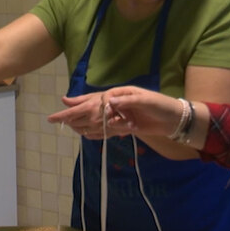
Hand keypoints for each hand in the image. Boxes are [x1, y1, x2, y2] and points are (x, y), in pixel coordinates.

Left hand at [47, 92, 119, 138]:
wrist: (131, 110)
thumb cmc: (111, 99)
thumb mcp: (95, 95)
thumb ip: (78, 100)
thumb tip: (63, 99)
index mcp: (88, 108)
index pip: (68, 115)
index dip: (58, 117)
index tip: (49, 119)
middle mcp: (92, 119)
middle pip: (72, 123)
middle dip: (67, 121)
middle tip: (65, 117)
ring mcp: (98, 128)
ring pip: (79, 130)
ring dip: (74, 126)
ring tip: (74, 121)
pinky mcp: (103, 134)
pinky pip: (88, 135)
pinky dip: (83, 131)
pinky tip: (84, 127)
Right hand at [48, 86, 182, 137]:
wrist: (175, 119)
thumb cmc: (162, 106)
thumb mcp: (146, 100)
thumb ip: (127, 101)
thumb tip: (109, 102)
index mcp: (118, 96)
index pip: (93, 100)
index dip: (77, 103)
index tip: (63, 103)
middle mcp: (115, 105)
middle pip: (89, 110)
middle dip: (72, 114)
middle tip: (54, 119)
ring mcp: (118, 117)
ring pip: (94, 121)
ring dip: (81, 124)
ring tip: (66, 126)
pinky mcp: (124, 127)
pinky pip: (105, 131)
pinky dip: (95, 133)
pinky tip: (86, 134)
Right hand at [101, 86, 187, 136]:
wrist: (175, 121)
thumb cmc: (162, 106)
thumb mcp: (145, 101)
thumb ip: (127, 101)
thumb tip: (109, 101)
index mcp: (127, 93)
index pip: (108, 96)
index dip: (106, 103)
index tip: (110, 111)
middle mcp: (124, 103)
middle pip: (106, 107)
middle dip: (110, 114)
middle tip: (119, 119)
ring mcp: (126, 114)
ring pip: (110, 118)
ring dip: (118, 122)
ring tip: (132, 125)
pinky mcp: (129, 126)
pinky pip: (118, 127)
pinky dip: (121, 128)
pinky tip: (132, 128)